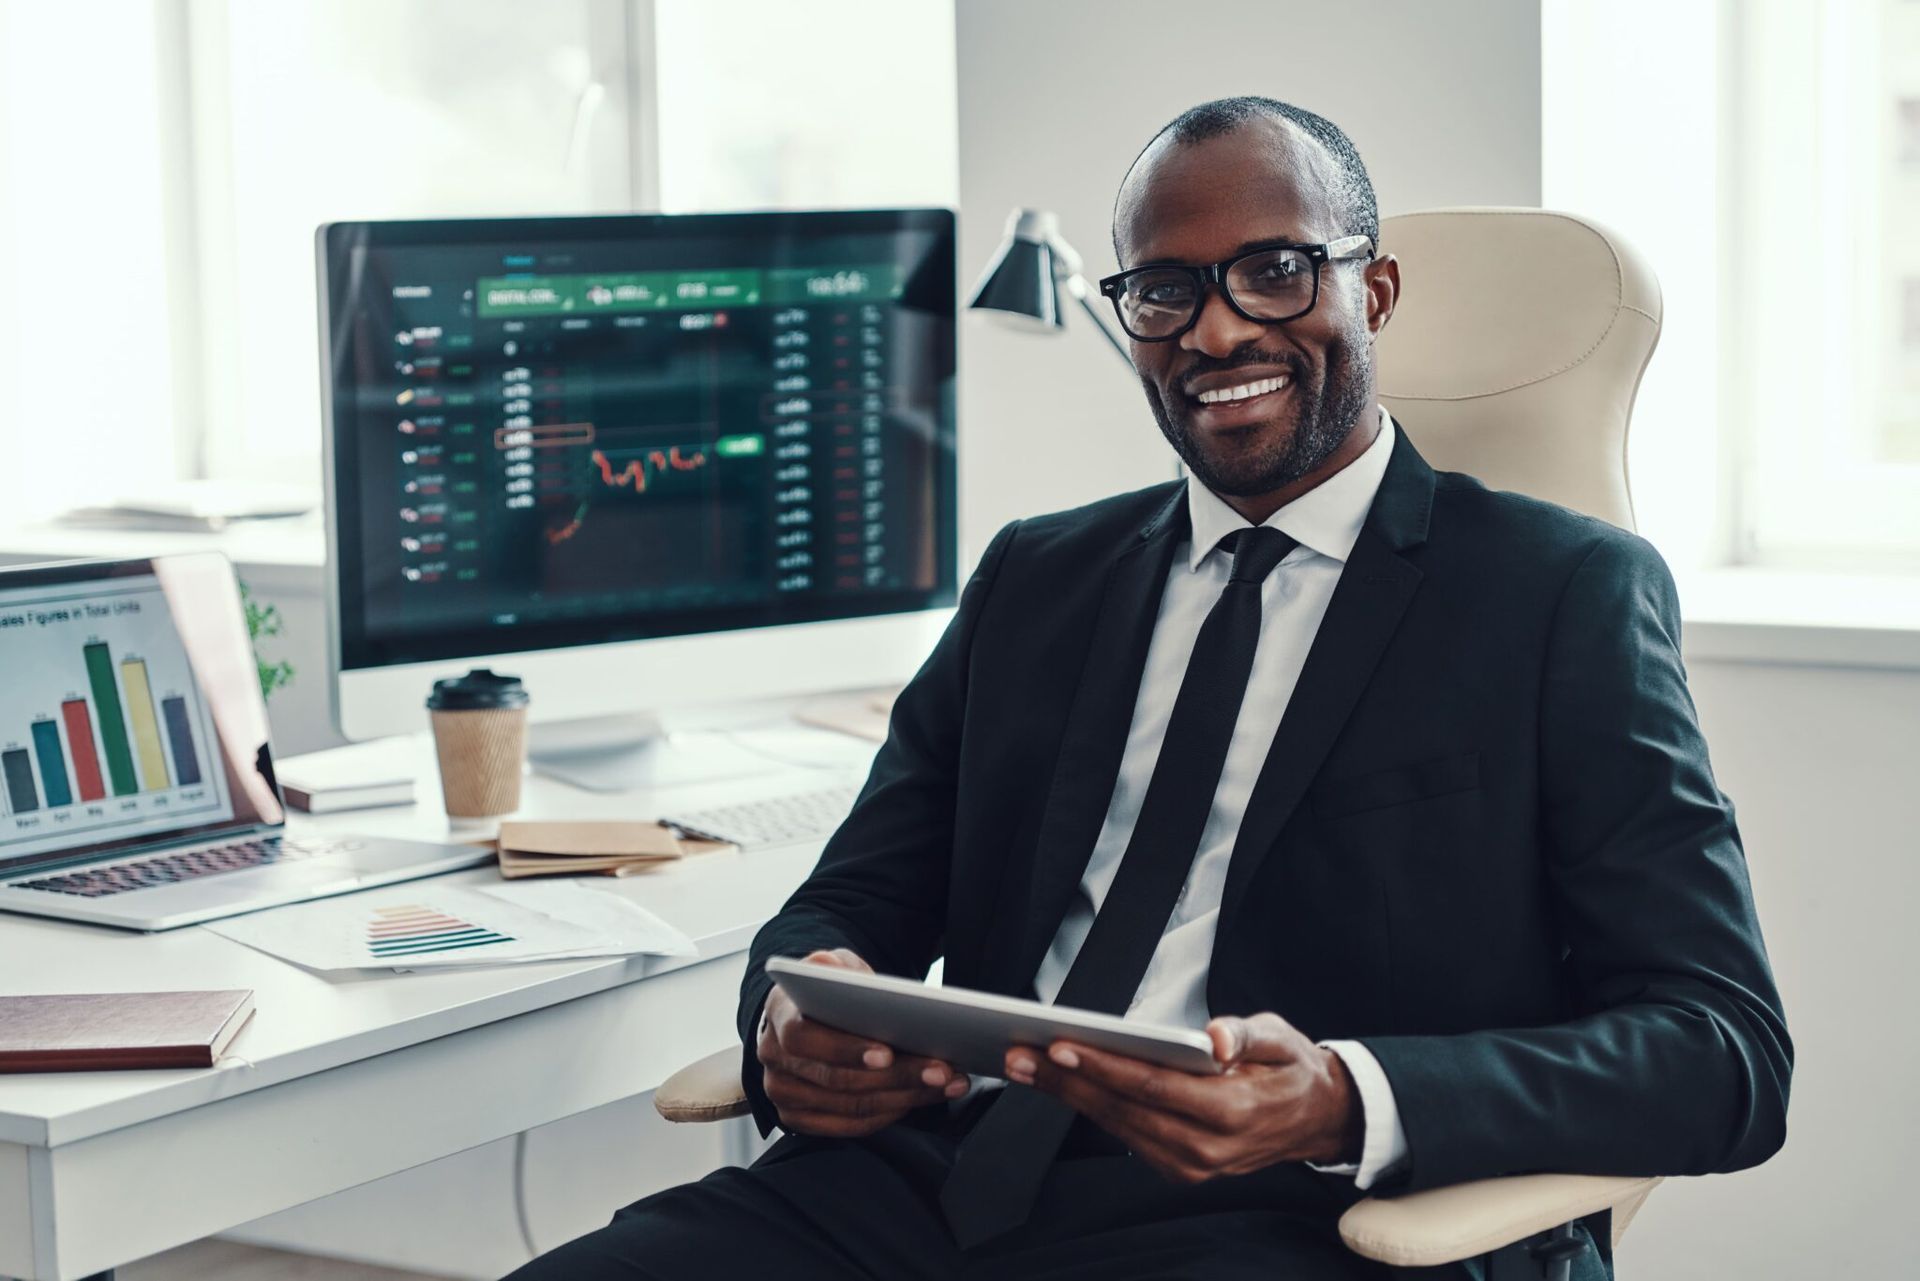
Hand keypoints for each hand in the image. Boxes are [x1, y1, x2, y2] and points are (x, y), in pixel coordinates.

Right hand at [757, 948, 970, 1136]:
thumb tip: (834, 972)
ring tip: (945, 1082)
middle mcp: (773, 1058)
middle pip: (836, 1079)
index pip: (803, 1038)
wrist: (807, 1015)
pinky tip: (920, 1099)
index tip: (888, 1053)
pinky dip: (890, 1114)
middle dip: (896, 1076)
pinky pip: (850, 1125)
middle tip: (940, 1069)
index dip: (845, 1049)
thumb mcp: (834, 965)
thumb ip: (835, 967)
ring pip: (850, 1106)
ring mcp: (783, 1093)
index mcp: (778, 1015)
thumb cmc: (827, 991)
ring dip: (905, 1097)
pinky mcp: (799, 1118)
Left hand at [1003, 1012, 1361, 1183]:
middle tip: (1020, 1055)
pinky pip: (1127, 1138)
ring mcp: (1193, 1165)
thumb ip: (1245, 1034)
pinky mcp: (1182, 1168)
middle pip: (1123, 1110)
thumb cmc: (1291, 1070)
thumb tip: (1216, 1037)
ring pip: (1118, 1127)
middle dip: (1067, 1081)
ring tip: (1027, 1066)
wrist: (1316, 1119)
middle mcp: (1208, 1148)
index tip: (1061, 1045)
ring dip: (1069, 1097)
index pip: (1153, 1086)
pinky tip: (1063, 1085)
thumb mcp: (1281, 1037)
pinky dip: (1092, 1111)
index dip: (1103, 1067)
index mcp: (1233, 1112)